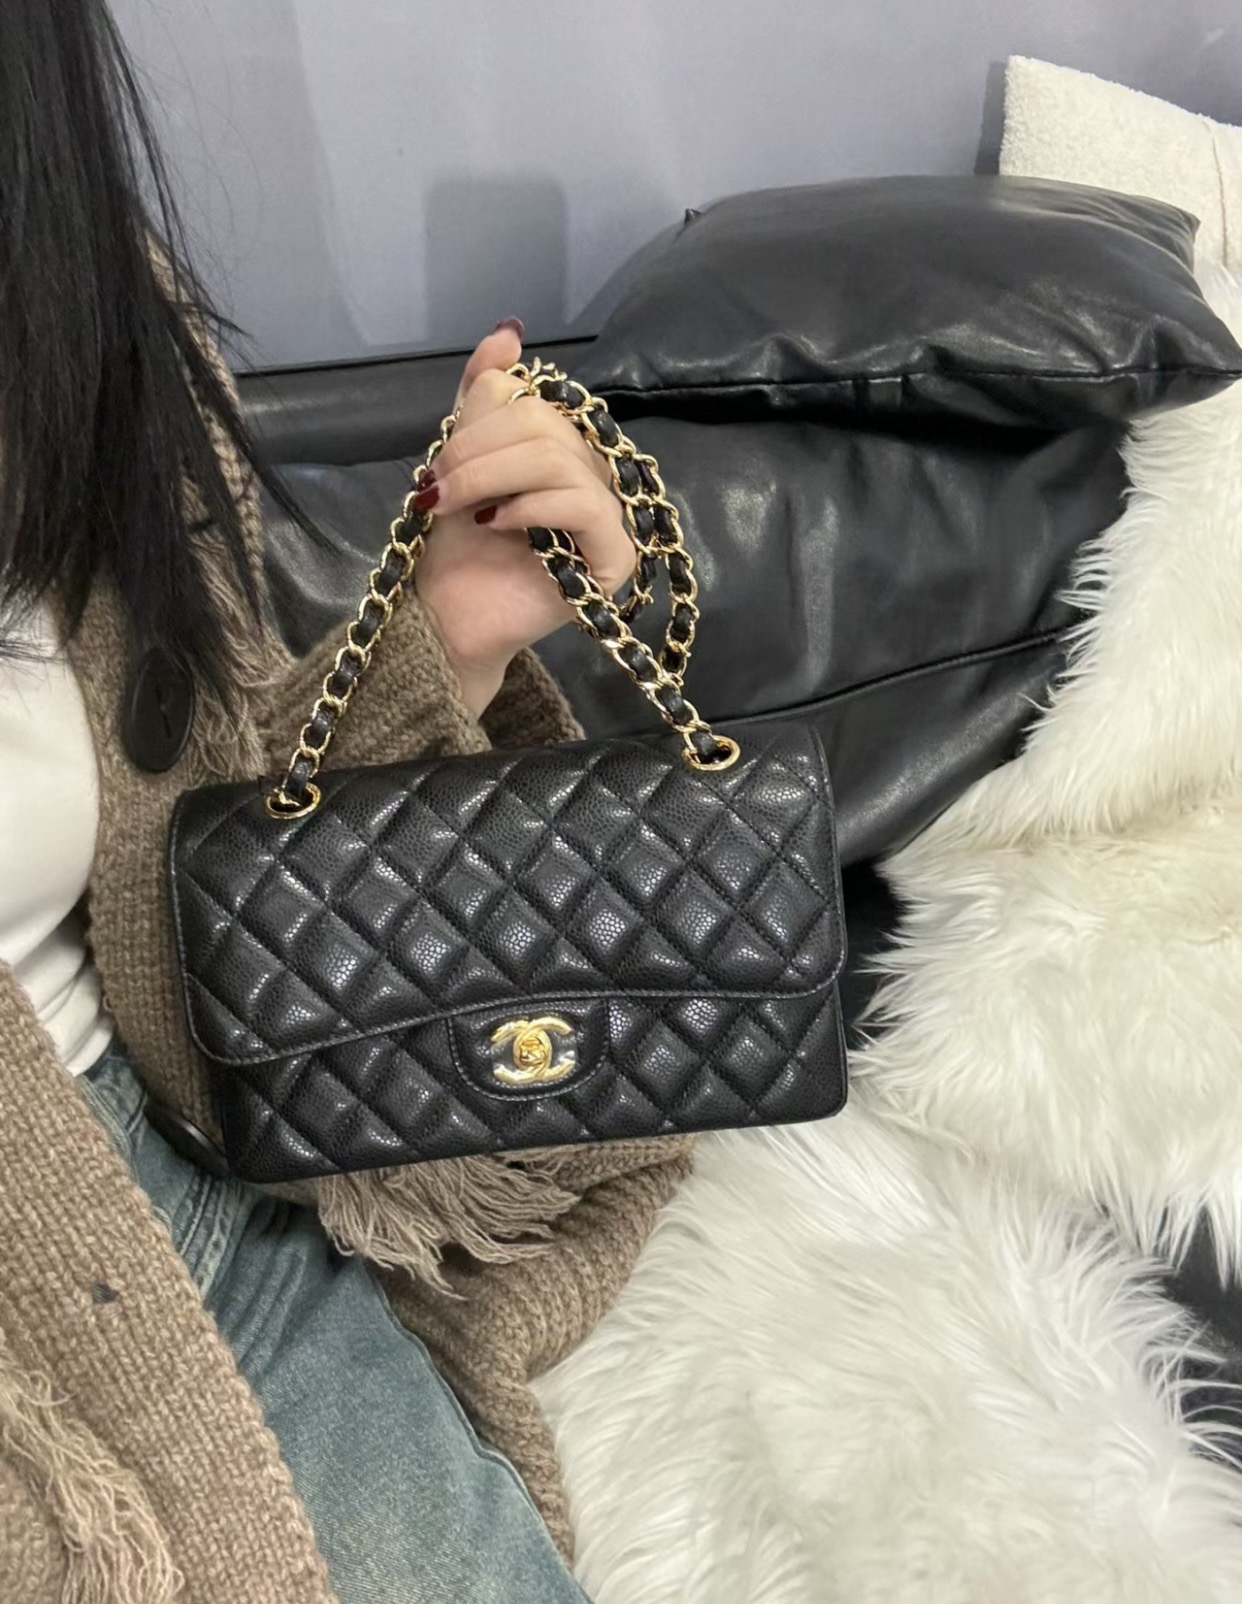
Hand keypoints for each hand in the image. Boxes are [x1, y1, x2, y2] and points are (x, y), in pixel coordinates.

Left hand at [413, 321, 636, 716]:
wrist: (450, 617)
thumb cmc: (458, 547)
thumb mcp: (461, 456)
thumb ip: (484, 395)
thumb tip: (509, 332)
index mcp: (565, 451)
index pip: (535, 402)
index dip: (481, 421)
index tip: (436, 465)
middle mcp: (596, 478)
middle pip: (546, 425)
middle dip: (477, 451)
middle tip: (437, 489)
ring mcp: (612, 519)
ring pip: (557, 459)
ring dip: (489, 477)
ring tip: (460, 508)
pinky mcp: (615, 558)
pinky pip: (582, 504)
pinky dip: (530, 506)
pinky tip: (497, 525)